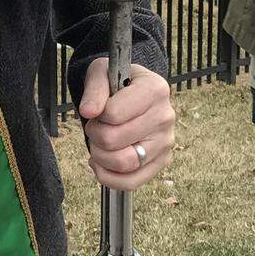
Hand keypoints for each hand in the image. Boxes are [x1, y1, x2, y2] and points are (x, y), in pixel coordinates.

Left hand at [78, 60, 174, 191]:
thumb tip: (88, 111)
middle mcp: (165, 116)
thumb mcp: (101, 72)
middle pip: (115, 140)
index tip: (96, 110)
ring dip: (100, 157)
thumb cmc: (115, 80)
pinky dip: (108, 177)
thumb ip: (94, 89)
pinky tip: (100, 163)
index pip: (114, 114)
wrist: (129, 90)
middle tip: (94, 127)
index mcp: (155, 89)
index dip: (96, 115)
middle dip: (94, 135)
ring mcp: (166, 141)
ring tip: (99, 144)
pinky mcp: (161, 161)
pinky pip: (132, 183)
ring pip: (124, 164)